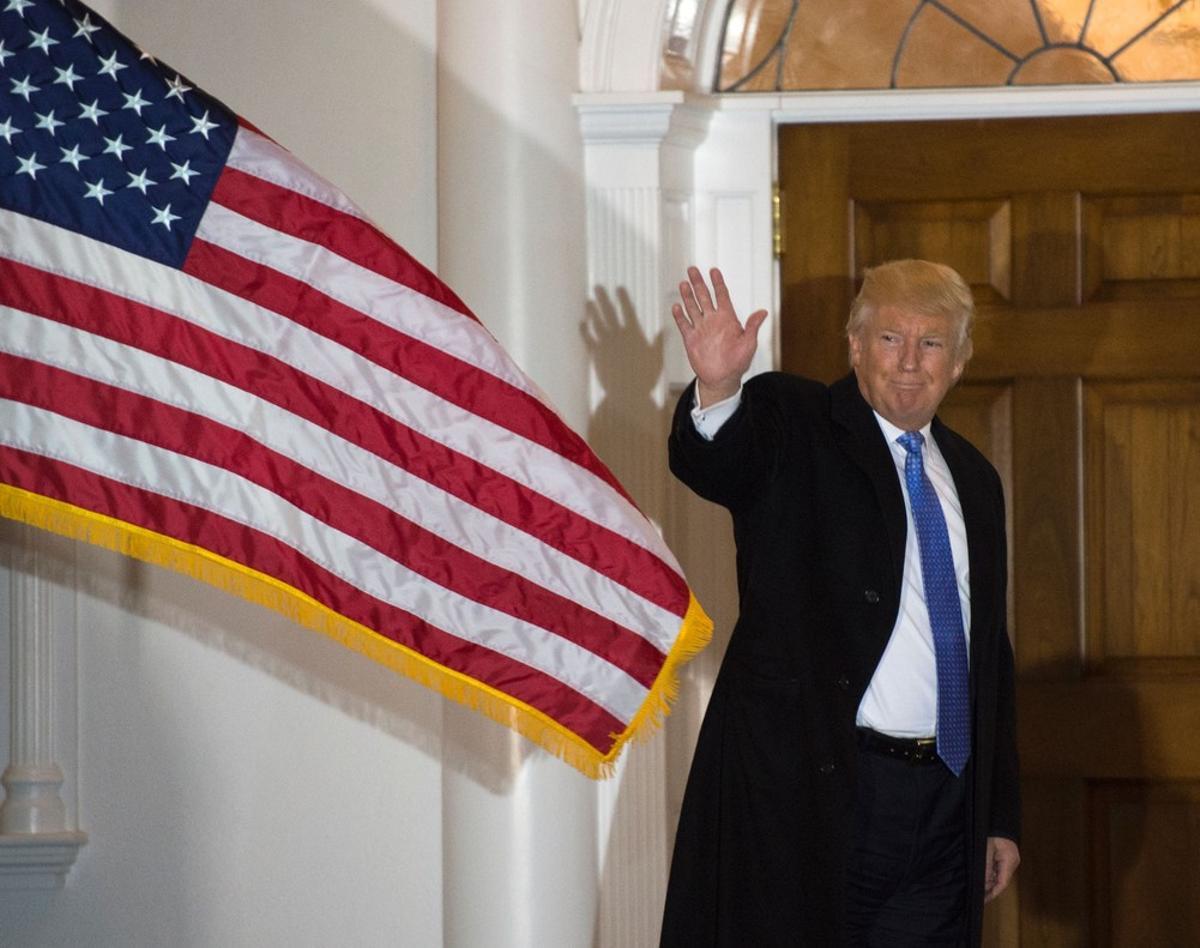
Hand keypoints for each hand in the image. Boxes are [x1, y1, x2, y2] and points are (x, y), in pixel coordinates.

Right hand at [671, 266, 766, 406]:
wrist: (722, 379)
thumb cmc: (738, 362)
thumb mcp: (749, 343)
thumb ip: (753, 327)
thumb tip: (763, 312)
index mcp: (727, 318)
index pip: (722, 295)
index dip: (718, 283)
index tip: (714, 270)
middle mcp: (713, 320)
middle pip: (704, 297)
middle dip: (698, 283)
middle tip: (692, 269)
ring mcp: (701, 329)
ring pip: (692, 307)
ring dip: (688, 296)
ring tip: (683, 283)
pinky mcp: (691, 339)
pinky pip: (684, 324)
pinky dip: (680, 316)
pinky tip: (676, 306)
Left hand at [984, 836, 1019, 902]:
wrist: (998, 822)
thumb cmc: (993, 834)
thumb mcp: (986, 850)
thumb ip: (986, 867)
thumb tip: (984, 883)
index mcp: (1009, 861)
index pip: (1002, 882)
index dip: (993, 892)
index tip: (985, 899)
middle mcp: (1012, 863)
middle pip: (1001, 881)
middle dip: (991, 889)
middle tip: (980, 898)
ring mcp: (1010, 861)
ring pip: (1000, 876)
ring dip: (991, 883)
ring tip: (980, 891)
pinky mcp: (1006, 859)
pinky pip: (999, 871)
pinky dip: (992, 876)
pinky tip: (984, 880)